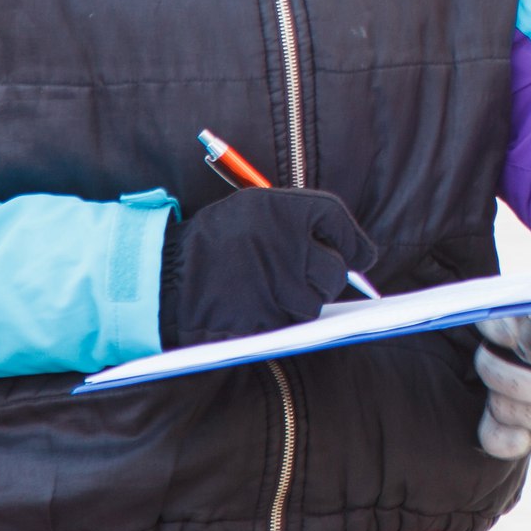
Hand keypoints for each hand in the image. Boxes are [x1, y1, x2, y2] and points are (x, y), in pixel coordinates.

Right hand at [159, 187, 379, 347]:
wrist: (170, 278)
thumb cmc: (213, 241)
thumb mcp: (254, 208)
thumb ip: (298, 220)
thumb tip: (347, 249)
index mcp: (287, 212)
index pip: (338, 221)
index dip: (354, 240)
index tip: (361, 254)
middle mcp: (291, 247)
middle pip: (335, 269)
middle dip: (330, 275)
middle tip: (312, 275)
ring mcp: (282, 286)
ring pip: (317, 301)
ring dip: (306, 299)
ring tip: (275, 288)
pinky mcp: (271, 318)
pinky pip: (294, 322)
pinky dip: (287, 316)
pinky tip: (264, 303)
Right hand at [472, 306, 530, 459]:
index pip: (498, 315)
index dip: (495, 326)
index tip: (512, 338)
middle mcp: (521, 354)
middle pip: (487, 363)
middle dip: (515, 382)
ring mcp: (519, 390)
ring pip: (496, 402)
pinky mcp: (523, 422)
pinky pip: (492, 434)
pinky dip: (503, 440)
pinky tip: (524, 441)